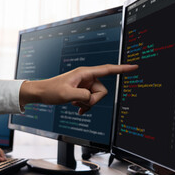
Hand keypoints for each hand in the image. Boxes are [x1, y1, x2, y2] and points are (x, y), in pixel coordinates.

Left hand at [19, 64, 137, 113]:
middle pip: (102, 91)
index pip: (107, 70)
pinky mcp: (82, 91)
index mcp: (85, 73)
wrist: (41, 93)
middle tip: (79, 102)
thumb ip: (83, 96)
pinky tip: (77, 108)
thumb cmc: (51, 90)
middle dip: (93, 100)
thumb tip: (91, 98)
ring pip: (97, 97)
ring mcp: (85, 84)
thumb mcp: (67, 95)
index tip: (134, 67)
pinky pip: (91, 100)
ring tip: (75, 104)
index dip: (122, 69)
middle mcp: (87, 77)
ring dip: (87, 104)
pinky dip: (85, 106)